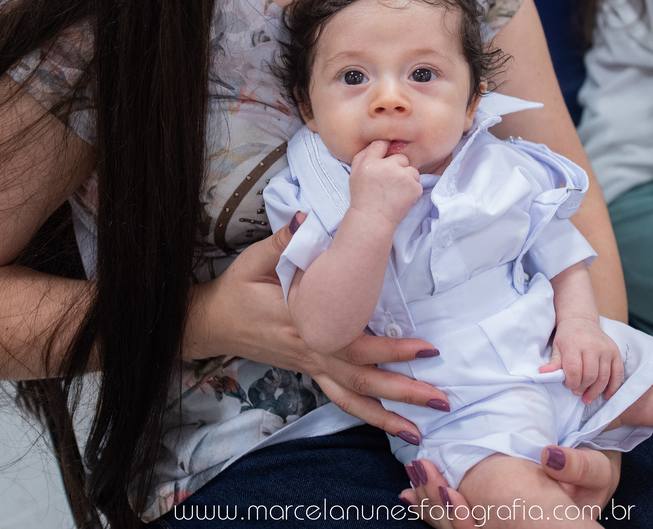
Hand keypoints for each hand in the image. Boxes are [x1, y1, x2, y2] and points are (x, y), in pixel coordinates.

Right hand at [192, 215, 448, 441]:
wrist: (211, 322)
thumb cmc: (236, 289)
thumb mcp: (254, 259)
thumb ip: (284, 241)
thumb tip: (307, 219)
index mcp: (304, 323)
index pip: (354, 342)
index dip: (391, 349)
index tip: (426, 347)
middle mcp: (311, 350)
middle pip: (362, 378)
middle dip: (403, 390)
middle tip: (442, 398)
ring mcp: (309, 364)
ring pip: (352, 396)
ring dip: (387, 415)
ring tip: (419, 432)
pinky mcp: (307, 368)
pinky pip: (339, 396)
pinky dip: (365, 412)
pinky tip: (389, 423)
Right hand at [348, 141, 421, 227]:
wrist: (373, 219)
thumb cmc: (362, 197)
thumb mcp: (355, 174)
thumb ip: (363, 155)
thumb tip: (378, 143)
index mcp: (370, 162)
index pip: (381, 143)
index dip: (385, 148)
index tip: (386, 156)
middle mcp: (387, 167)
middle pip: (401, 157)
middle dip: (397, 167)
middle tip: (389, 181)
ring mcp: (403, 177)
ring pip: (411, 170)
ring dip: (406, 177)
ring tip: (395, 191)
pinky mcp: (414, 188)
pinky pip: (417, 182)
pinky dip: (411, 189)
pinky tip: (400, 197)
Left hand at [399, 449, 621, 526]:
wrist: (592, 486)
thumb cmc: (594, 481)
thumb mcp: (596, 472)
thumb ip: (578, 466)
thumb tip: (549, 457)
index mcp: (528, 524)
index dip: (458, 518)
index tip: (447, 492)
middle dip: (435, 504)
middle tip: (422, 470)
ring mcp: (494, 525)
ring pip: (451, 526)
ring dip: (428, 502)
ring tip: (416, 472)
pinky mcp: (487, 515)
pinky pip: (453, 516)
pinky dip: (429, 504)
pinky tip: (410, 493)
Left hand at [540, 317, 624, 402]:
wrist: (582, 321)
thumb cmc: (567, 337)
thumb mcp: (557, 347)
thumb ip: (554, 362)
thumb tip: (543, 373)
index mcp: (575, 344)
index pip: (574, 369)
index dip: (571, 382)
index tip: (569, 385)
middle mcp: (593, 346)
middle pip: (590, 375)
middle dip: (583, 388)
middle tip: (578, 392)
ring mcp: (606, 349)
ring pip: (604, 377)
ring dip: (596, 391)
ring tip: (588, 398)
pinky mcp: (615, 352)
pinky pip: (618, 374)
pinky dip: (613, 387)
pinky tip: (606, 395)